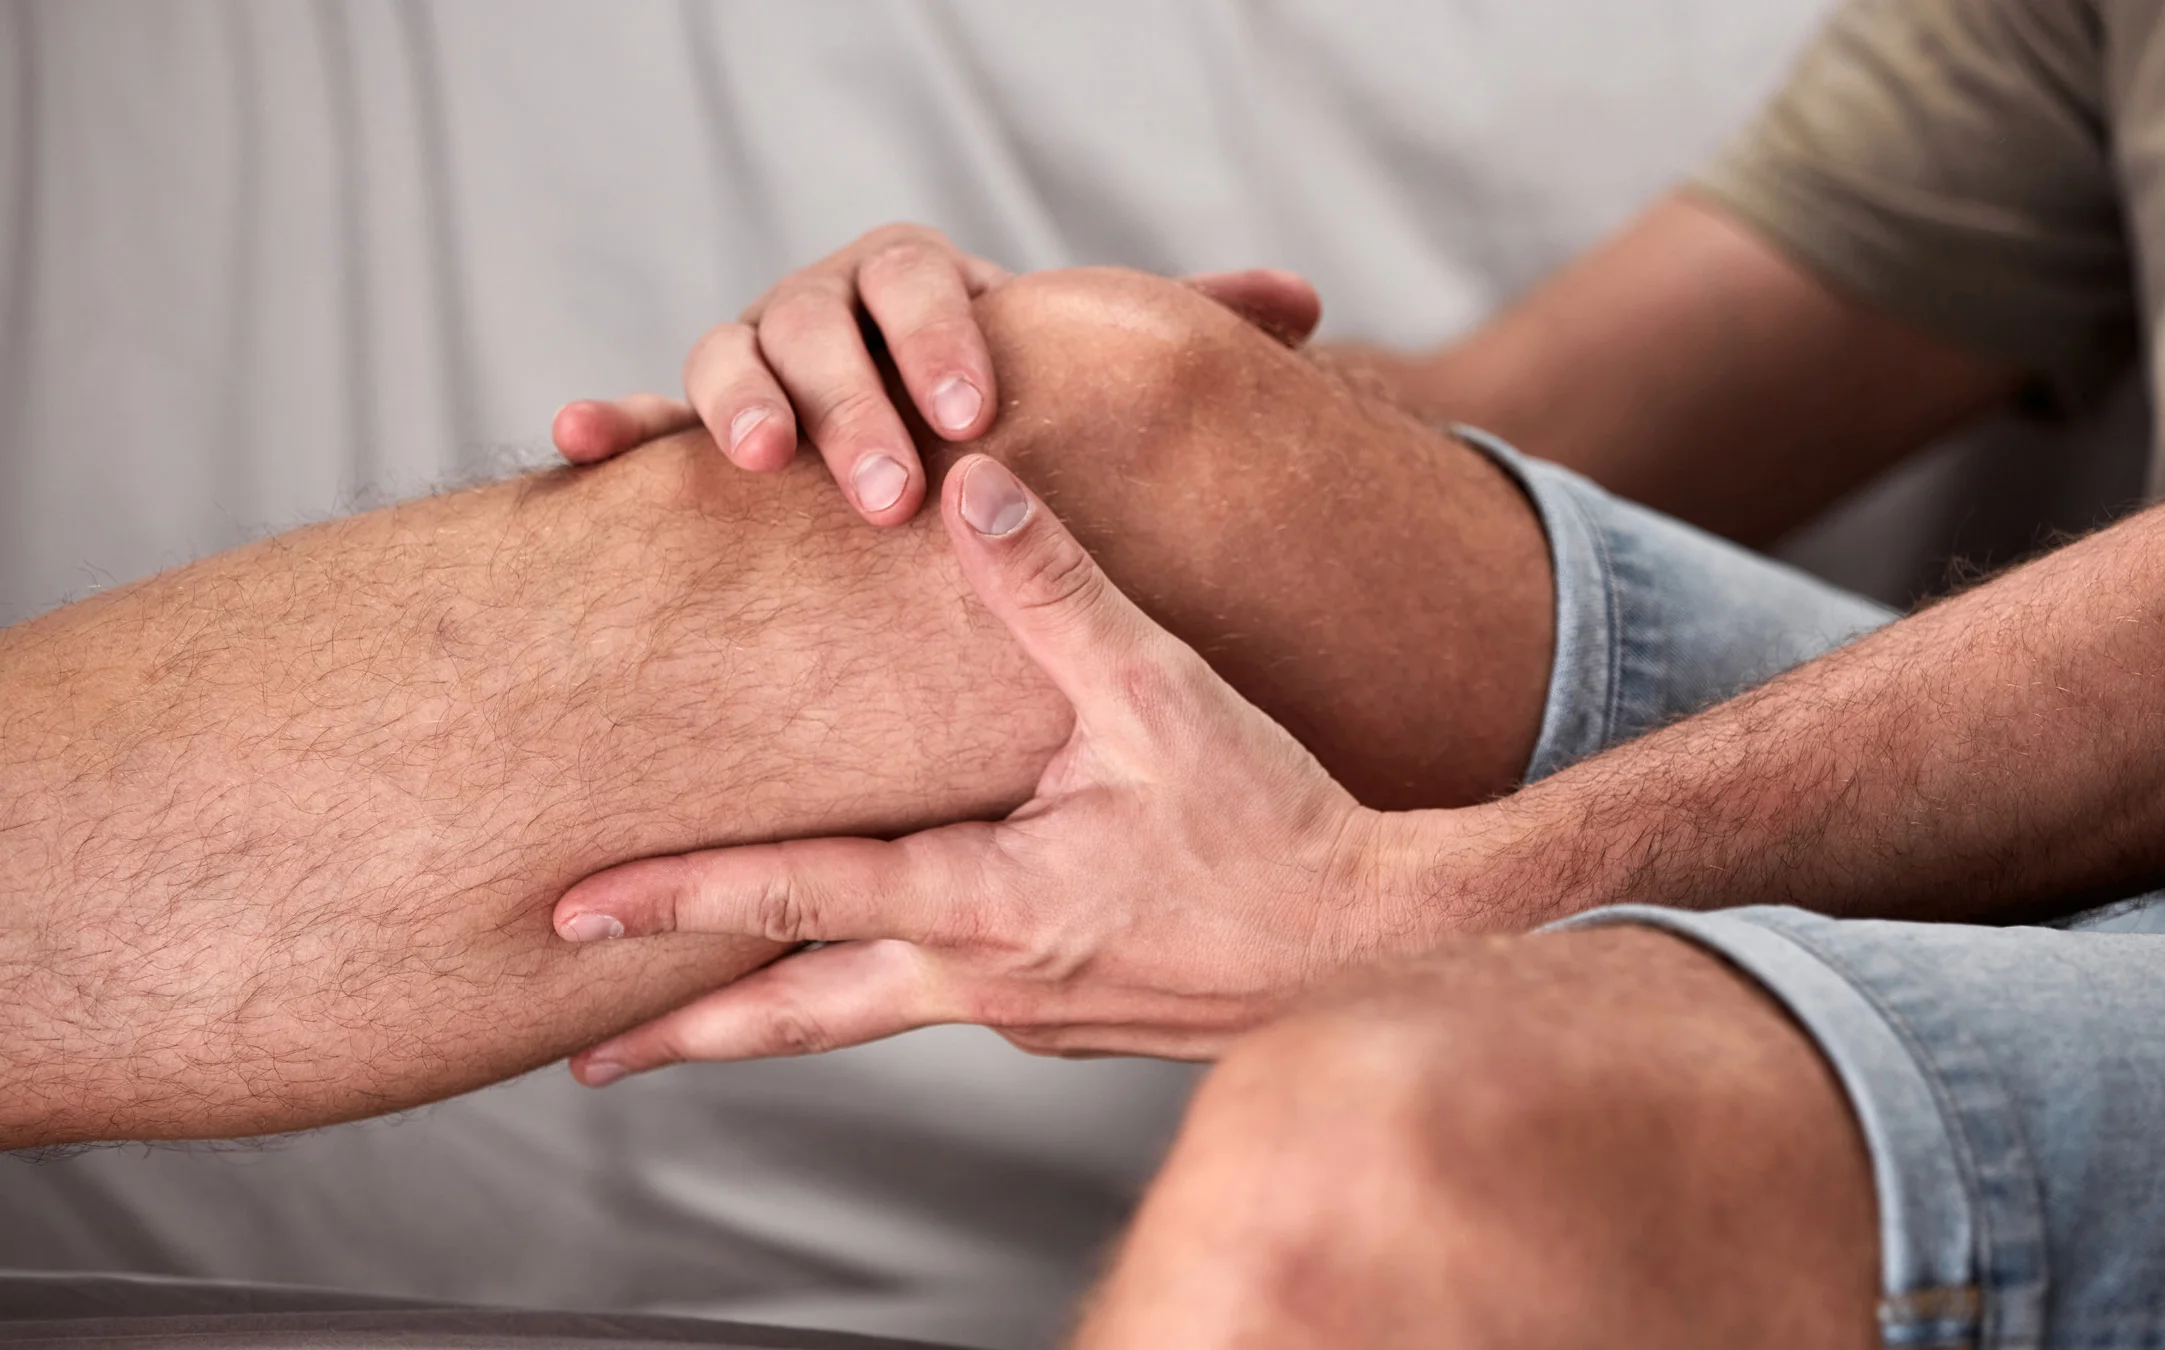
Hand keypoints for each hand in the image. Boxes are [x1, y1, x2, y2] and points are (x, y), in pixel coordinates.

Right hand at [550, 224, 1322, 522]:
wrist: (932, 447)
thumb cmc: (1023, 417)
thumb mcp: (1098, 376)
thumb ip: (1180, 337)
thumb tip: (1302, 303)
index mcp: (923, 287)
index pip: (920, 278)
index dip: (941, 339)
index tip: (975, 418)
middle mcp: (830, 311)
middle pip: (819, 316)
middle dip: (850, 395)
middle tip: (887, 491)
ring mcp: (759, 362)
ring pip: (730, 352)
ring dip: (737, 400)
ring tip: (764, 462)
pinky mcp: (699, 427)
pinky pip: (645, 416)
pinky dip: (614, 420)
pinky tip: (577, 441)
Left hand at [552, 453, 1403, 1077]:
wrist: (1384, 945)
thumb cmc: (1281, 831)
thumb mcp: (1164, 698)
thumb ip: (1055, 592)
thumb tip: (965, 482)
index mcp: (989, 904)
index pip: (796, 902)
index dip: (675, 900)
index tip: (569, 914)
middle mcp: (987, 980)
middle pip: (798, 1016)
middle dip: (683, 1032)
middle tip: (580, 1053)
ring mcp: (1027, 1011)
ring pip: (867, 1016)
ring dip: (772, 1016)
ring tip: (688, 1023)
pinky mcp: (1067, 1017)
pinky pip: (943, 999)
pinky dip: (877, 986)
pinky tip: (878, 954)